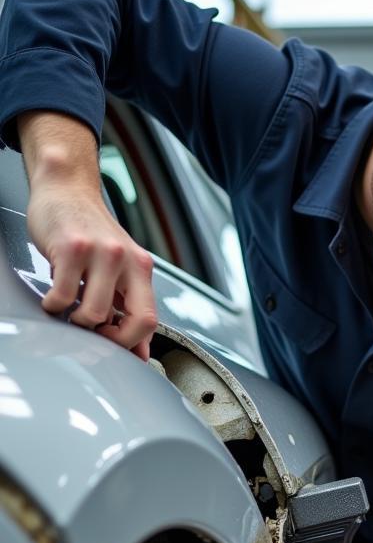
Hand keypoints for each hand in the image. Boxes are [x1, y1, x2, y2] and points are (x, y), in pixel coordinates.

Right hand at [20, 112, 156, 359]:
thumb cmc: (90, 234)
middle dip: (112, 339)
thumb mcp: (118, 269)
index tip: (112, 343)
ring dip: (78, 322)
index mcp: (142, 269)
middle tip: (90, 333)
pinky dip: (54, 305)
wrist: (66, 190)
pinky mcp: (72, 248)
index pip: (150, 320)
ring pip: (96, 313)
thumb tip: (139, 352)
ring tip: (69, 311)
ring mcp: (102, 253)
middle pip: (136, 321)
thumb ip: (127, 304)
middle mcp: (128, 260)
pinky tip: (52, 299)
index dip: (132, 342)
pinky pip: (63, 296)